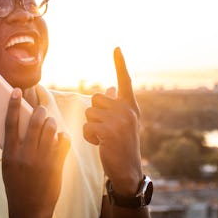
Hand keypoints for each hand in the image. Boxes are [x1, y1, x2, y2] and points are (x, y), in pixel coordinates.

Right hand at [2, 88, 70, 217]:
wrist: (29, 211)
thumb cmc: (16, 186)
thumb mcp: (8, 167)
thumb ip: (14, 147)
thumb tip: (20, 125)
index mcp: (9, 154)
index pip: (10, 123)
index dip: (12, 104)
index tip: (16, 90)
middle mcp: (25, 155)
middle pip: (34, 122)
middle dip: (40, 112)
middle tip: (42, 110)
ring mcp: (41, 160)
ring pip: (50, 130)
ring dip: (51, 123)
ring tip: (51, 123)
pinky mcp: (56, 166)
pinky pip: (62, 142)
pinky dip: (63, 137)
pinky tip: (61, 137)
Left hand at [83, 47, 143, 194]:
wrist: (127, 170)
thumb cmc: (122, 145)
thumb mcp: (123, 123)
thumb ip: (117, 104)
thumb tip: (112, 87)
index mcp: (131, 106)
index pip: (124, 80)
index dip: (119, 63)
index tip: (116, 46)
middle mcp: (127, 110)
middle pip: (95, 99)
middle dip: (94, 114)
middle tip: (106, 130)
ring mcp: (120, 121)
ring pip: (88, 113)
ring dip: (91, 127)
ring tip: (104, 138)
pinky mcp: (109, 131)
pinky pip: (87, 126)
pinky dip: (89, 137)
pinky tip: (101, 145)